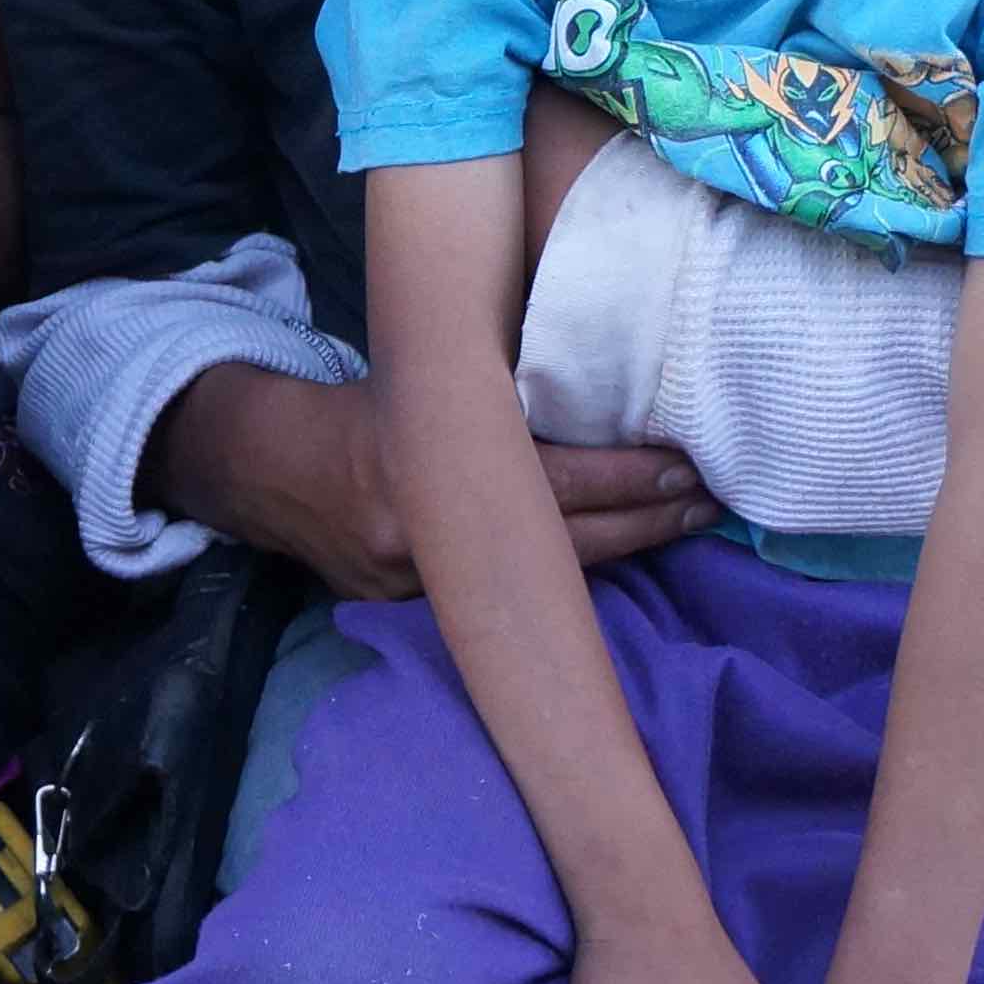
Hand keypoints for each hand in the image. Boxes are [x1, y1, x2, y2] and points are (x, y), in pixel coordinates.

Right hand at [155, 366, 718, 598]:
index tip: (687, 464)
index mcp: (434, 462)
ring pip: (547, 583)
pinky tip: (622, 560)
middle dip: (648, 522)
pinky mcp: (421, 619)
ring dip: (625, 553)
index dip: (628, 476)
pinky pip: (512, 602)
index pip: (555, 482)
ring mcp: (426, 589)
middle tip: (711, 500)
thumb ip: (491, 386)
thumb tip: (589, 364)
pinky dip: (567, 583)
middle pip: (567, 543)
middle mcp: (433, 536)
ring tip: (687, 525)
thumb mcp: (424, 379)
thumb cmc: (363, 410)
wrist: (271, 473)